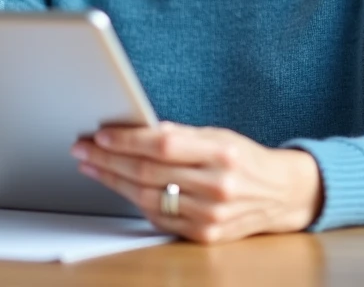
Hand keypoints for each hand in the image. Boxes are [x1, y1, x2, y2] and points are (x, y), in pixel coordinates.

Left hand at [71, 121, 323, 243]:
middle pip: (149, 173)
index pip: (164, 145)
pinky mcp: (205, 235)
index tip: (101, 135)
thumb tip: (136, 129)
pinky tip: (119, 187)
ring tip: (92, 167)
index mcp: (222, 153)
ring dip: (113, 182)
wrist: (281, 194)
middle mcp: (218, 185)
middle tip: (83, 149)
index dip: (128, 140)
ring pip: (148, 198)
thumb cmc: (244, 159)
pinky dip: (136, 202)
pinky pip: (160, 218)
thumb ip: (180, 135)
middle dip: (109, 160)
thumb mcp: (219, 135)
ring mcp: (211, 214)